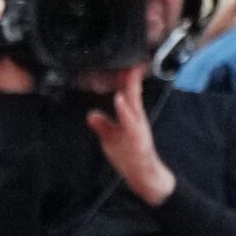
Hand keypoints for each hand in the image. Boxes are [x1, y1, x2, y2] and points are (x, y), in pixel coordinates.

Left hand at [83, 66, 173, 205]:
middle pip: (132, 95)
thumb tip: (91, 114)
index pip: (128, 95)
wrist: (145, 176)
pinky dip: (125, 109)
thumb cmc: (129, 158)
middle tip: (130, 59)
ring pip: (133, 104)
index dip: (126, 79)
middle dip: (131, 77)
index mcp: (130, 118)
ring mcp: (137, 128)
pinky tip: (120, 99)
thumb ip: (103, 126)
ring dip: (129, 88)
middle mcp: (136, 120)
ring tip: (126, 73)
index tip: (125, 63)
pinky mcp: (137, 138)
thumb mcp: (110, 140)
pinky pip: (130, 121)